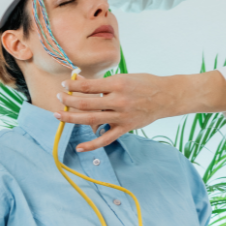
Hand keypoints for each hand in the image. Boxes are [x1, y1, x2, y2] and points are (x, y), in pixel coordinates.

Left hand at [56, 73, 180, 151]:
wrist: (166, 96)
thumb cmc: (145, 84)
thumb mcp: (125, 77)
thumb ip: (104, 83)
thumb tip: (82, 82)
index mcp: (118, 84)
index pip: (88, 86)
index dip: (73, 85)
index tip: (64, 83)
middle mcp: (118, 100)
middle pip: (85, 103)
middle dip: (68, 100)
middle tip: (59, 97)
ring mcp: (122, 116)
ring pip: (91, 120)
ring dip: (71, 118)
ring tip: (59, 115)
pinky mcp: (126, 127)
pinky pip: (106, 139)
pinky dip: (92, 144)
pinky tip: (80, 147)